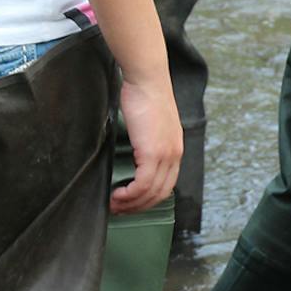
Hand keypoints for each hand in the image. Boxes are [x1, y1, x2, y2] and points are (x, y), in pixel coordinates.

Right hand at [112, 74, 183, 214]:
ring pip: (151, 192)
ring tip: (114, 204)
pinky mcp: (153, 152)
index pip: (167, 185)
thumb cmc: (144, 97)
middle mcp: (175, 154)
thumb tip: (133, 157)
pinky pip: (142, 184)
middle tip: (119, 209)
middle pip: (160, 194)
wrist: (147, 80)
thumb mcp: (151, 125)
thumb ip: (148, 142)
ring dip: (131, 203)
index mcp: (176, 148)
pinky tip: (116, 194)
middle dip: (139, 206)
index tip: (131, 203)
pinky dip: (129, 194)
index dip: (149, 199)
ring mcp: (166, 154)